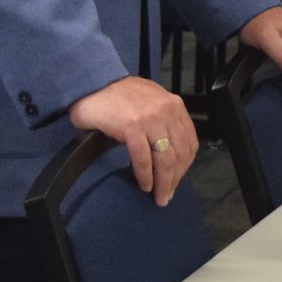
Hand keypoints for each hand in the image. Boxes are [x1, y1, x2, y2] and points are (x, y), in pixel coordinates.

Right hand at [67, 77, 196, 204]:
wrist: (92, 84)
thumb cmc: (119, 97)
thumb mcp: (150, 103)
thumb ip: (163, 122)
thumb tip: (169, 157)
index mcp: (174, 105)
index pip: (189, 142)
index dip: (185, 166)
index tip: (176, 181)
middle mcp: (166, 110)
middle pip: (179, 154)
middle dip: (174, 180)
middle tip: (166, 196)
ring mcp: (150, 118)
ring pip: (165, 159)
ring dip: (162, 183)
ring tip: (157, 196)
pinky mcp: (132, 126)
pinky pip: (144, 159)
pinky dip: (145, 176)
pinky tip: (143, 185)